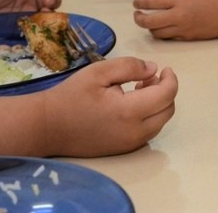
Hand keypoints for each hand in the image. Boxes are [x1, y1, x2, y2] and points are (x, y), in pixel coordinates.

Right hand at [41, 57, 177, 156]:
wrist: (47, 126)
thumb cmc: (71, 96)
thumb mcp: (99, 72)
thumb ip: (130, 67)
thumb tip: (153, 70)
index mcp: (130, 112)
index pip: (167, 95)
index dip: (171, 79)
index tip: (164, 69)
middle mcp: (135, 132)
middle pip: (168, 110)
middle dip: (165, 91)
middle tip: (148, 78)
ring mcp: (129, 144)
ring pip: (159, 122)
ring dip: (157, 105)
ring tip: (138, 90)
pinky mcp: (123, 150)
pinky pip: (147, 132)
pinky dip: (148, 117)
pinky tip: (130, 106)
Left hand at [133, 0, 217, 39]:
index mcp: (180, 0)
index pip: (152, 3)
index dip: (140, 3)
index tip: (135, 2)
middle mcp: (179, 17)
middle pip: (150, 22)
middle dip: (139, 19)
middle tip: (137, 14)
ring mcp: (183, 30)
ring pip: (157, 33)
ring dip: (150, 27)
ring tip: (150, 20)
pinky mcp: (188, 38)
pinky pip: (169, 38)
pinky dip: (162, 33)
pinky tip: (164, 26)